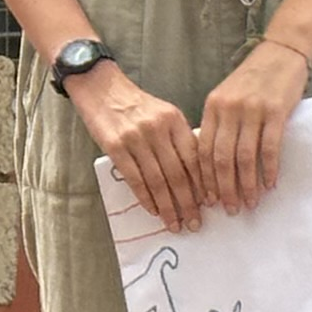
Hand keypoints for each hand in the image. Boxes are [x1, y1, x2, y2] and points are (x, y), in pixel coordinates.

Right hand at [75, 63, 202, 230]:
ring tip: (175, 224)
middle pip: (178, 173)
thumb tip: (197, 175)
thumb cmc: (135, 105)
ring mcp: (136, 138)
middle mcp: (158, 129)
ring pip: (158, 180)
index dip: (204, 183)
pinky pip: (135, 179)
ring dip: (168, 207)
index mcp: (175, 120)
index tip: (211, 203)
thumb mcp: (164, 114)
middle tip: (195, 223)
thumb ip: (179, 139)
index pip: (194, 157)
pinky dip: (146, 198)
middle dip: (189, 203)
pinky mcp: (115, 146)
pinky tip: (154, 211)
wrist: (101, 87)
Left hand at [196, 36, 311, 211]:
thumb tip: (214, 162)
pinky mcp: (276, 111)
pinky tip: (269, 184)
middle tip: (230, 209)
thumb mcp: (227, 96)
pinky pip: (270, 147)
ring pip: (245, 157)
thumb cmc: (254, 77)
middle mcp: (229, 109)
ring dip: (247, 185)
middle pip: (221, 158)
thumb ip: (219, 123)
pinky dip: (269, 169)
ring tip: (249, 203)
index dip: (205, 179)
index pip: (203, 150)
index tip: (210, 199)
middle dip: (224, 188)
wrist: (281, 51)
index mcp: (212, 107)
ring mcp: (252, 110)